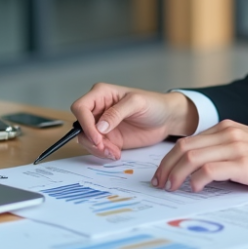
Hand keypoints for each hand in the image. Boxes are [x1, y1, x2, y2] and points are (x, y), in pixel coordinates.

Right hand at [69, 83, 197, 160]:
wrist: (167, 119)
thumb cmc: (154, 104)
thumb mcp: (137, 103)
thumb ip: (117, 112)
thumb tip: (100, 126)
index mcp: (101, 94)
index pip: (81, 107)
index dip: (84, 122)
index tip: (98, 136)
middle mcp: (98, 109)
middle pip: (80, 125)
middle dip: (91, 139)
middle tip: (106, 148)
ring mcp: (102, 125)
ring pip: (86, 139)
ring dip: (97, 149)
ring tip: (114, 152)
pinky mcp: (109, 138)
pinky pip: (97, 148)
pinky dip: (103, 154)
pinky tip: (116, 153)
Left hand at [151, 120, 247, 192]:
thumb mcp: (246, 146)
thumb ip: (224, 150)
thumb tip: (199, 169)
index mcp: (227, 128)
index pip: (187, 141)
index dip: (169, 158)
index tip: (162, 173)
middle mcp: (228, 134)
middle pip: (184, 147)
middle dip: (166, 167)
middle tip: (160, 183)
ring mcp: (236, 148)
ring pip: (192, 156)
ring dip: (176, 174)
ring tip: (171, 187)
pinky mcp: (244, 164)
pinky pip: (210, 169)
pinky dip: (196, 179)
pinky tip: (195, 188)